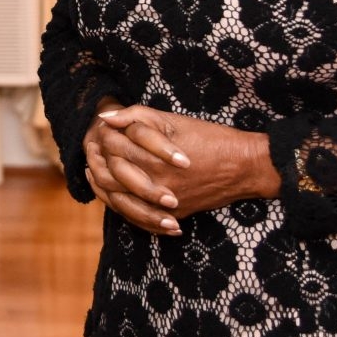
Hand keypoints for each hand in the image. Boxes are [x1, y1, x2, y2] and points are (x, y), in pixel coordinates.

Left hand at [83, 101, 276, 234]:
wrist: (244, 166)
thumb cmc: (209, 138)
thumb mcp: (172, 120)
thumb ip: (136, 117)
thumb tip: (105, 118)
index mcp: (149, 156)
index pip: (111, 149)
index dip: (101, 140)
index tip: (99, 134)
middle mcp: (153, 182)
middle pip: (110, 176)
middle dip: (98, 164)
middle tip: (92, 154)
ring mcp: (163, 202)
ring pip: (121, 202)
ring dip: (105, 189)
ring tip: (96, 177)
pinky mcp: (174, 214)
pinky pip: (142, 219)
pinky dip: (126, 211)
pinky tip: (117, 200)